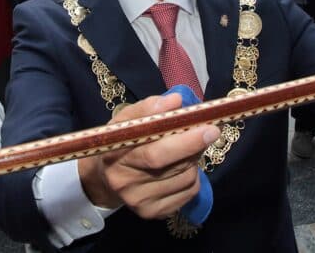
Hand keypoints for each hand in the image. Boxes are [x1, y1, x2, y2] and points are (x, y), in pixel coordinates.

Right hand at [77, 93, 219, 214]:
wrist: (104, 179)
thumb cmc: (119, 142)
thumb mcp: (125, 120)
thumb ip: (148, 108)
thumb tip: (176, 101)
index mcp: (116, 156)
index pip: (155, 153)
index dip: (185, 141)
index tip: (208, 127)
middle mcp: (127, 185)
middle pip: (173, 167)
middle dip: (196, 146)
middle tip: (211, 131)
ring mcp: (141, 203)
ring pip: (186, 179)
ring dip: (194, 159)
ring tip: (187, 147)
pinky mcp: (155, 213)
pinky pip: (189, 192)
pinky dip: (192, 176)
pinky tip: (182, 166)